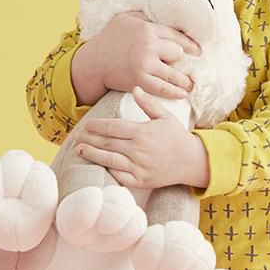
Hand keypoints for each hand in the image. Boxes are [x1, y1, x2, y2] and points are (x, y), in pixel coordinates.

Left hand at [74, 88, 202, 189]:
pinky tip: (98, 165)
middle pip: (107, 143)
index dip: (96, 126)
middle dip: (89, 139)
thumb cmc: (177, 137)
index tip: (86, 125)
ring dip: (92, 154)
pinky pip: (120, 176)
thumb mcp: (165, 117)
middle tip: (77, 136)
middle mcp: (138, 149)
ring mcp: (139, 166)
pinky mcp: (141, 180)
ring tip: (80, 150)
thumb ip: (148, 103)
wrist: (193, 161)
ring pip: (109, 160)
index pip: (112, 127)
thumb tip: (135, 88)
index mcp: (141, 132)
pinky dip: (108, 171)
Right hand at [90, 10, 201, 100]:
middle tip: (187, 68)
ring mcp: (145, 63)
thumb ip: (143, 16)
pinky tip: (182, 93)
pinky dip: (175, 92)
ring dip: (184, 81)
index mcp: (147, 28)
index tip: (198, 51)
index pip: (176, 36)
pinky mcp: (140, 80)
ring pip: (174, 73)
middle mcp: (148, 45)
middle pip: (177, 53)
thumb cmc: (109, 39)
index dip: (190, 45)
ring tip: (190, 85)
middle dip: (180, 60)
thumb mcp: (124, 19)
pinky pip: (163, 88)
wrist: (93, 62)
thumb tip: (159, 14)